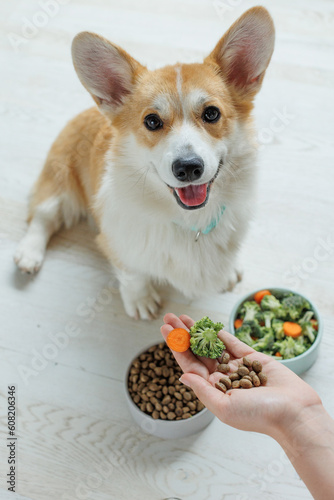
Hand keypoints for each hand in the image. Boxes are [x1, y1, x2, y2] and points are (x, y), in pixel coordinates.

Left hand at [161, 313, 320, 437]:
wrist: (293, 412)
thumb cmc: (258, 415)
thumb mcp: (224, 407)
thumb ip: (202, 390)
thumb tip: (182, 377)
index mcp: (213, 390)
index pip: (189, 364)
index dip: (176, 346)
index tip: (165, 330)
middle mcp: (222, 377)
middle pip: (197, 351)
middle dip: (183, 334)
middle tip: (169, 316)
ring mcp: (237, 366)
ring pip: (212, 345)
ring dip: (198, 330)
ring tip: (184, 316)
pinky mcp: (253, 358)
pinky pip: (233, 343)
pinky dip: (221, 334)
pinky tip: (209, 325)